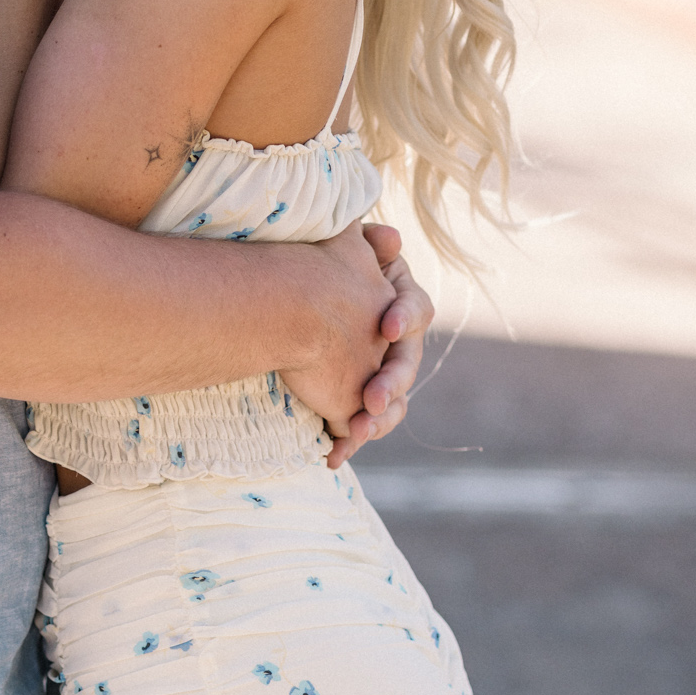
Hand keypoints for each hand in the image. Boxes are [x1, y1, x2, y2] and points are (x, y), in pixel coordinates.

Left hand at [277, 220, 397, 444]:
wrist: (279, 296)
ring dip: (377, 421)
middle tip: (372, 399)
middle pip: (405, 365)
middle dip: (392, 383)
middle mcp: (395, 342)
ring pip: (392, 404)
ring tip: (357, 431)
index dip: (406, 317)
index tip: (388, 326)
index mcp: (397, 300)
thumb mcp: (337, 244)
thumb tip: (390, 237)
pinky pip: (361, 426)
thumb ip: (362, 240)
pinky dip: (348, 441)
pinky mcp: (354, 400)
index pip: (416, 308)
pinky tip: (332, 457)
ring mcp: (377, 373)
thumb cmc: (315, 263)